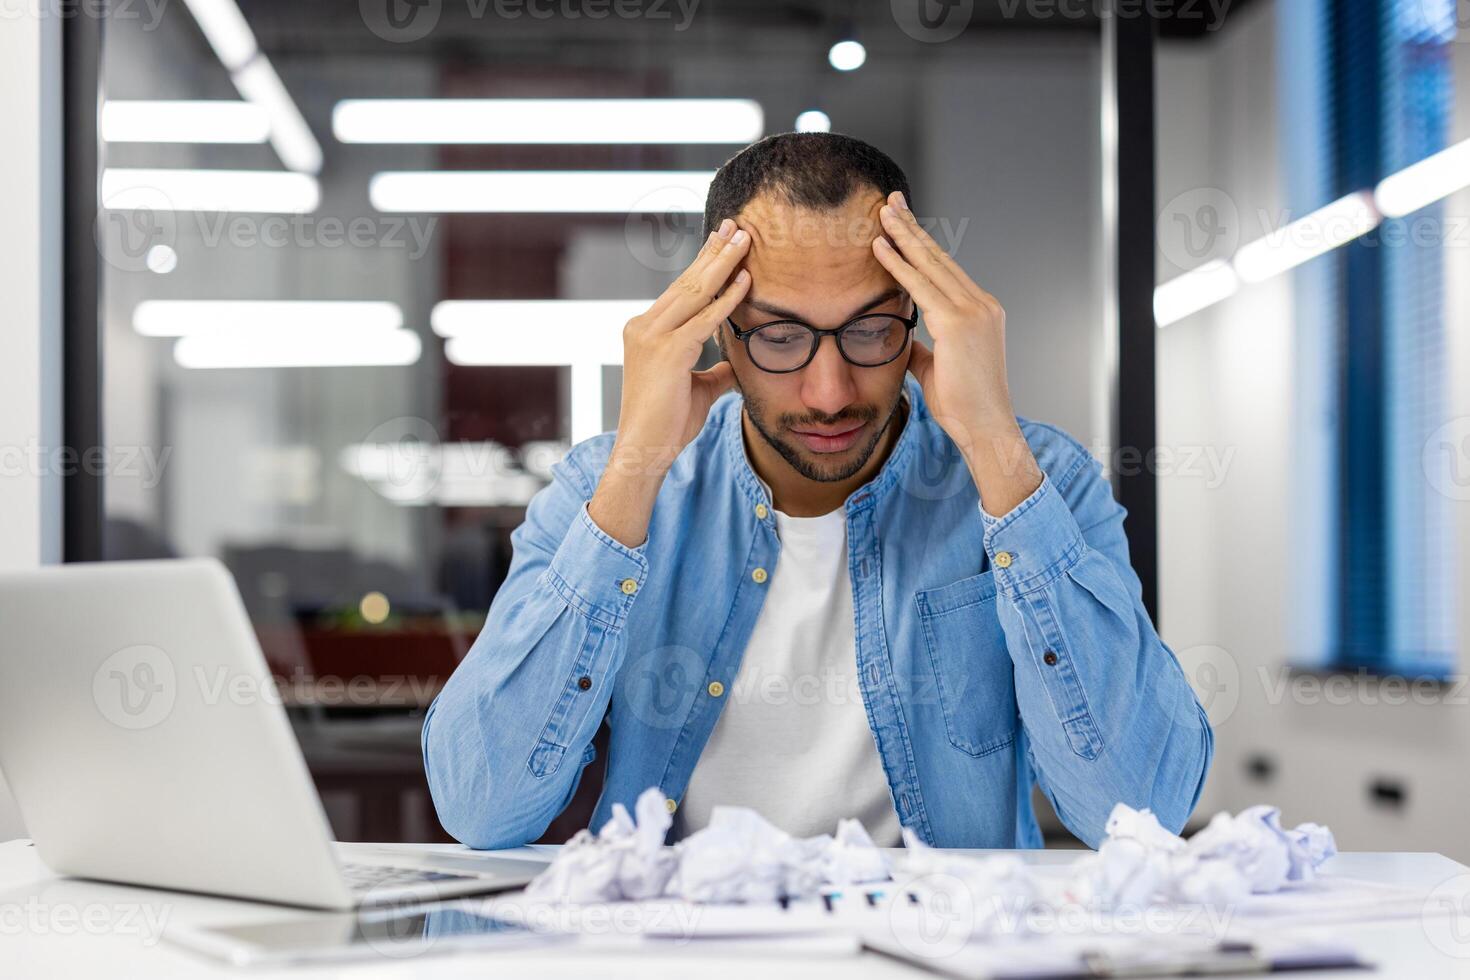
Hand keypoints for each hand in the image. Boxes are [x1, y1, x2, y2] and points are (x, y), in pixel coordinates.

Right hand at [589, 219, 751, 545]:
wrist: (645, 450)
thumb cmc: (668, 424)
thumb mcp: (699, 388)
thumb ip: (716, 369)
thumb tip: (737, 360)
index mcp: (646, 330)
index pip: (681, 290)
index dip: (704, 264)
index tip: (724, 242)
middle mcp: (644, 326)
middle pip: (687, 281)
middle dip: (714, 252)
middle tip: (736, 226)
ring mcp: (652, 337)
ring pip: (695, 291)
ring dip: (723, 263)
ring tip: (745, 239)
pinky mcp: (667, 352)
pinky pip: (705, 319)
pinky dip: (728, 299)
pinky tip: (746, 281)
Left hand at [871, 192, 1040, 514]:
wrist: (986, 427)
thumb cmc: (963, 406)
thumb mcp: (937, 368)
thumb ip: (921, 347)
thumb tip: (900, 339)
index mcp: (981, 311)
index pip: (946, 269)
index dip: (922, 244)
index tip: (903, 222)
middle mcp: (982, 304)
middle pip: (940, 256)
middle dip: (913, 226)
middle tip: (892, 200)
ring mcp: (974, 311)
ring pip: (931, 264)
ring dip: (903, 235)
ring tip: (882, 211)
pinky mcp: (959, 323)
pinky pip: (921, 286)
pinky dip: (899, 265)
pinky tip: (881, 247)